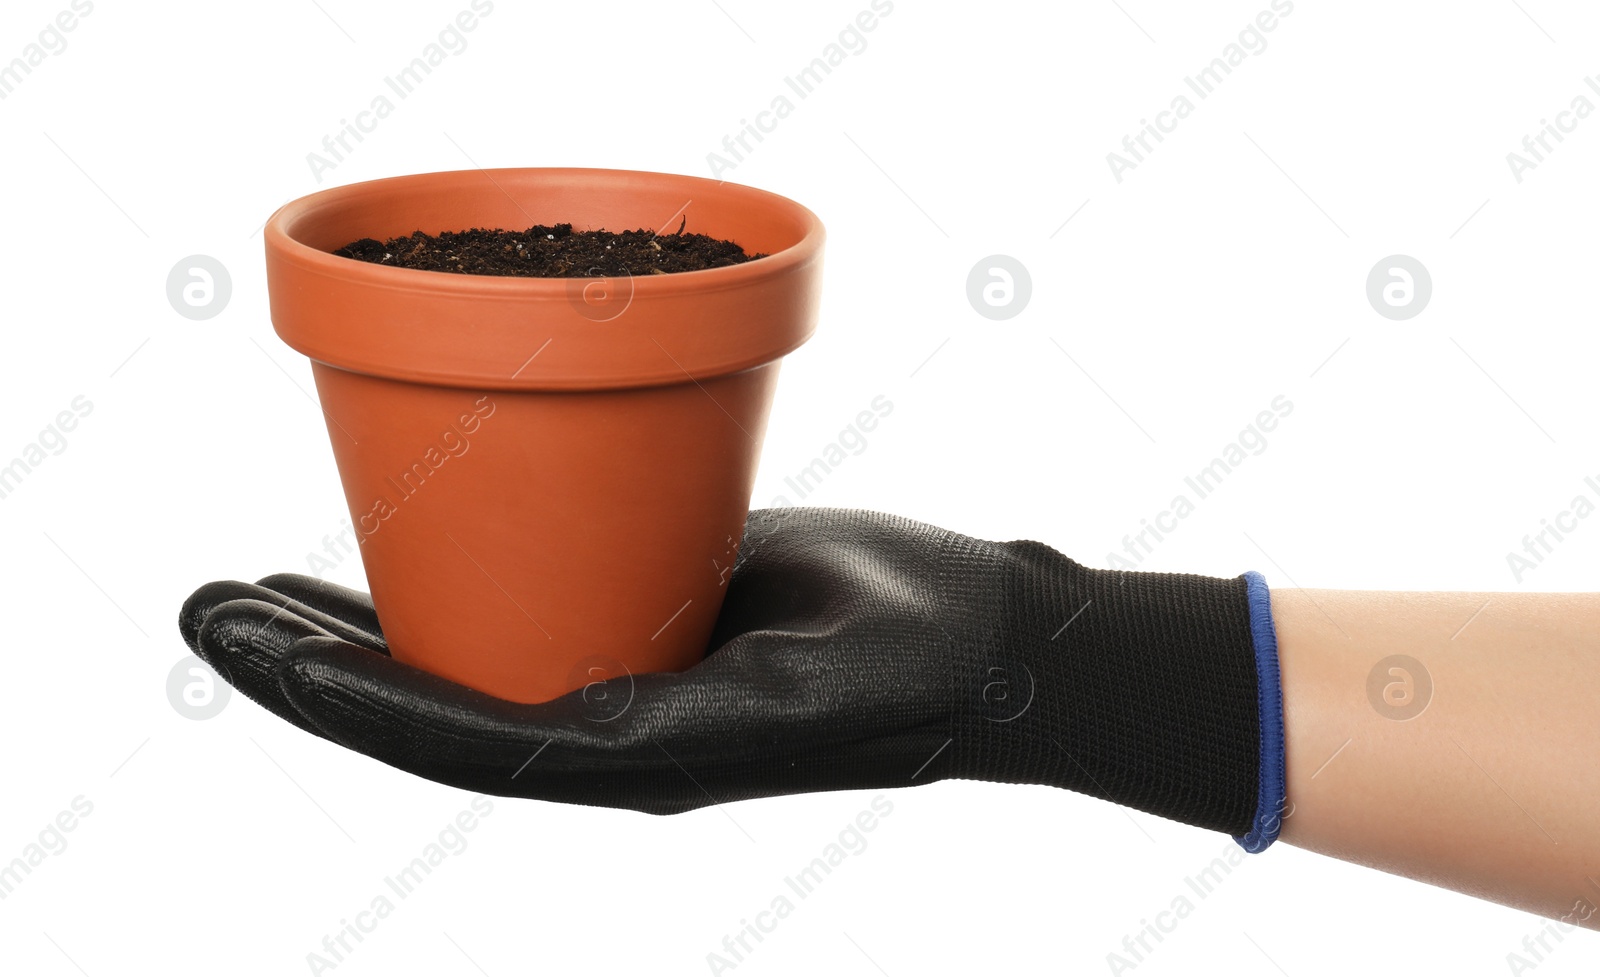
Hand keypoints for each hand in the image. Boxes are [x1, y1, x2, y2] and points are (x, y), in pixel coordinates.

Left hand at [179, 507, 1275, 843]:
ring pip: (463, 649)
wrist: (980, 635)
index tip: (260, 651)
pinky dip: (444, 571)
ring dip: (353, 624)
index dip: (353, 700)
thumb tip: (575, 719)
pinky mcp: (648, 608)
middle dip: (314, 663)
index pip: (464, 739)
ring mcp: (625, 665)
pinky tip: (387, 540)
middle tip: (205, 607)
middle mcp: (611, 719)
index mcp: (638, 755)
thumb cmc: (916, 662)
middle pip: (434, 700)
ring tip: (252, 586)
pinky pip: (525, 589)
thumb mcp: (807, 690)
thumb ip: (693, 712)